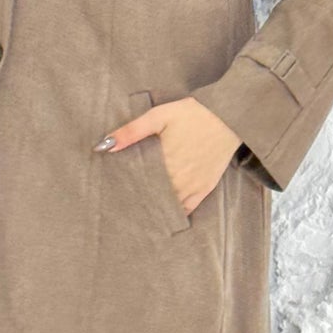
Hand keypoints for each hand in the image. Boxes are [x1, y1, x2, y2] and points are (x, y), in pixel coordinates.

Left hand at [95, 96, 240, 215]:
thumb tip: (103, 146)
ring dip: (153, 210)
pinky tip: (163, 218)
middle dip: (135, 202)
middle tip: (119, 209)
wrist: (228, 117)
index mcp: (163, 162)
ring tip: (136, 217)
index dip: (123, 192)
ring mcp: (192, 186)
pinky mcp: (205, 188)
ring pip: (167, 206)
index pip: (137, 185)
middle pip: (150, 197)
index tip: (110, 198)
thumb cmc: (192, 115)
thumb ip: (131, 131)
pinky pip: (187, 208)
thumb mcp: (158, 116)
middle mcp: (177, 179)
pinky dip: (174, 214)